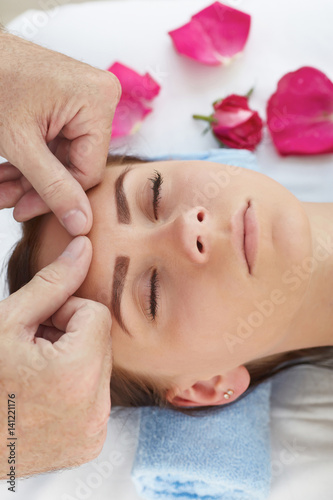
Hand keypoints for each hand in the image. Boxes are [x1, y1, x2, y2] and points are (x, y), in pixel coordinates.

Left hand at [0, 30, 120, 235]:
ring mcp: (84, 99)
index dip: (57, 197)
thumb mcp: (20, 144)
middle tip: (9, 202)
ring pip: (61, 157)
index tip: (26, 211)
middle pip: (74, 164)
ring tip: (1, 188)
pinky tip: (7, 172)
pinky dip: (30, 159)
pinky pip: (55, 142)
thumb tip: (81, 223)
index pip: (88, 171)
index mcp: (97, 101)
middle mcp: (98, 97)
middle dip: (35, 187)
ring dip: (28, 177)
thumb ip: (52, 188)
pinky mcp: (69, 102)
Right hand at [0, 237, 111, 477]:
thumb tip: (84, 246)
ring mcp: (94, 431)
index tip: (38, 329)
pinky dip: (75, 390)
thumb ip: (53, 283)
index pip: (97, 314)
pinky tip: (44, 396)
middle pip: (102, 342)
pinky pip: (96, 398)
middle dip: (71, 337)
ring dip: (74, 362)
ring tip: (37, 374)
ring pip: (100, 368)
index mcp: (77, 374)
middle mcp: (94, 409)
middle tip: (33, 351)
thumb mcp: (9, 322)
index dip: (65, 314)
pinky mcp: (90, 445)